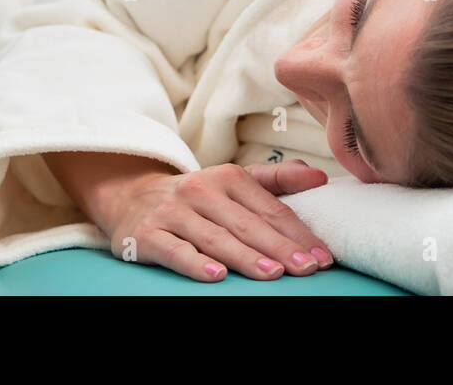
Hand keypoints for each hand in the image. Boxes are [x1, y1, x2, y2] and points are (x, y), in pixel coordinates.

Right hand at [90, 159, 333, 282]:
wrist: (130, 195)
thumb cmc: (196, 196)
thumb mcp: (233, 181)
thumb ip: (277, 180)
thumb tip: (320, 179)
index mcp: (227, 176)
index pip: (270, 209)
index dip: (298, 234)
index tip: (323, 257)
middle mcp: (201, 190)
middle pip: (247, 224)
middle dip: (280, 247)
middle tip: (307, 268)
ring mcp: (173, 211)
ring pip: (215, 238)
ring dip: (245, 257)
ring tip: (273, 273)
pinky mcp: (147, 234)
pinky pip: (174, 250)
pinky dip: (194, 263)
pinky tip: (216, 276)